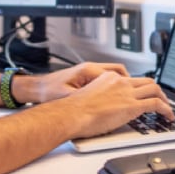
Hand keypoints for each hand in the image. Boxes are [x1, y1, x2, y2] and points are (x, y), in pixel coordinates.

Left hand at [14, 62, 128, 103]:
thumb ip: (86, 98)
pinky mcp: (85, 78)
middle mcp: (90, 69)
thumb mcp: (69, 97)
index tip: (137, 93)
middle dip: (131, 82)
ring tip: (128, 96)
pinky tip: (113, 98)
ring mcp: (88, 72)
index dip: (129, 84)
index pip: (118, 73)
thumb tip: (101, 104)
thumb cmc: (48, 92)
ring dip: (122, 84)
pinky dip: (113, 86)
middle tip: (139, 93)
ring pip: (113, 75)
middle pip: (119, 71)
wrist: (35, 89)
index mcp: (88, 71)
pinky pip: (105, 79)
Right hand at [60, 71, 172, 138]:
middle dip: (156, 90)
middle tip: (161, 99)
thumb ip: (102, 98)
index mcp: (109, 78)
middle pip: (147, 81)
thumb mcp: (90, 96)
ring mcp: (128, 93)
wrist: (72, 113)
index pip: (131, 80)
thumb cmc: (74, 110)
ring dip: (164, 99)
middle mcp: (121, 82)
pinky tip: (168, 116)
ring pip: (155, 89)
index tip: (142, 95)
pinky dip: (166, 109)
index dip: (140, 88)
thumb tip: (106, 109)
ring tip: (167, 109)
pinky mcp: (133, 105)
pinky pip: (156, 104)